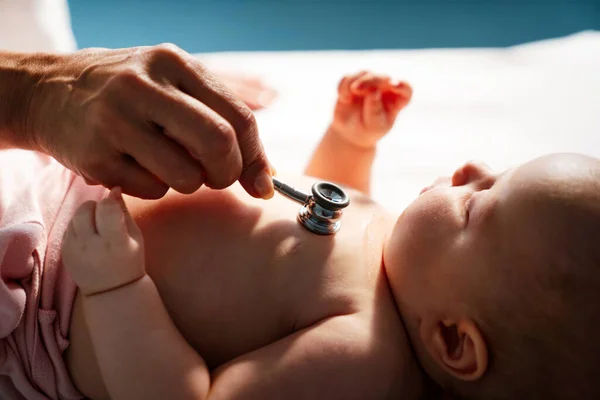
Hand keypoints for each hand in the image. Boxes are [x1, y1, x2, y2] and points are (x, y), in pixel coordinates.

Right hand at [27, 44, 273, 198]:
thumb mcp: (175, 89)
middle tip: (214, 177)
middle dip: (227, 173)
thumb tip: (266, 182)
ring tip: (166, 164)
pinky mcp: (94, 156)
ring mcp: (115, 120)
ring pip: (186, 177)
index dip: (254, 157)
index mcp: (174, 63)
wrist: (50, 91)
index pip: (239, 118)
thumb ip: (223, 124)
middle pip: (218, 143)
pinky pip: (152, 191)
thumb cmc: (131, 96)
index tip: (257, 181)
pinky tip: (133, 165)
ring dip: (188, 183)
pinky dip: (154, 188)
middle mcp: (144, 86)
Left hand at [62, 187, 144, 296]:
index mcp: (114, 242)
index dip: (111, 198)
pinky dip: (79, 227)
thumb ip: (124, 212)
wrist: (112, 291)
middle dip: (96, 205)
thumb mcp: (135, 237)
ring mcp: (74, 249)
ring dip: (86, 215)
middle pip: (86, 208)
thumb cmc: (130, 261)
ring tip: (97, 227)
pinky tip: (89, 237)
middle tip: (105, 214)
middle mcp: (91, 245)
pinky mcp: (64, 252)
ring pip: (75, 216)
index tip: (115, 197)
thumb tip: (114, 189)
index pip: (106, 207)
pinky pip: (69, 228)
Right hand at [331, 71, 411, 148]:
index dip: (402, 85)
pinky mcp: (355, 81)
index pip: (406, 88)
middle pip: (383, 77)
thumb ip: (375, 110)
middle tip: (356, 88)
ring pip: (365, 73)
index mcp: (397, 100)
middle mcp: (386, 88)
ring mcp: (370, 83)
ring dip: (355, 81)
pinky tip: (344, 99)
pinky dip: (344, 86)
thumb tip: (374, 91)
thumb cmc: (368, 130)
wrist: (351, 132)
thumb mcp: (374, 125)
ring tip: (346, 98)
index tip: (394, 85)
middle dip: (371, 81)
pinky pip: (349, 77)